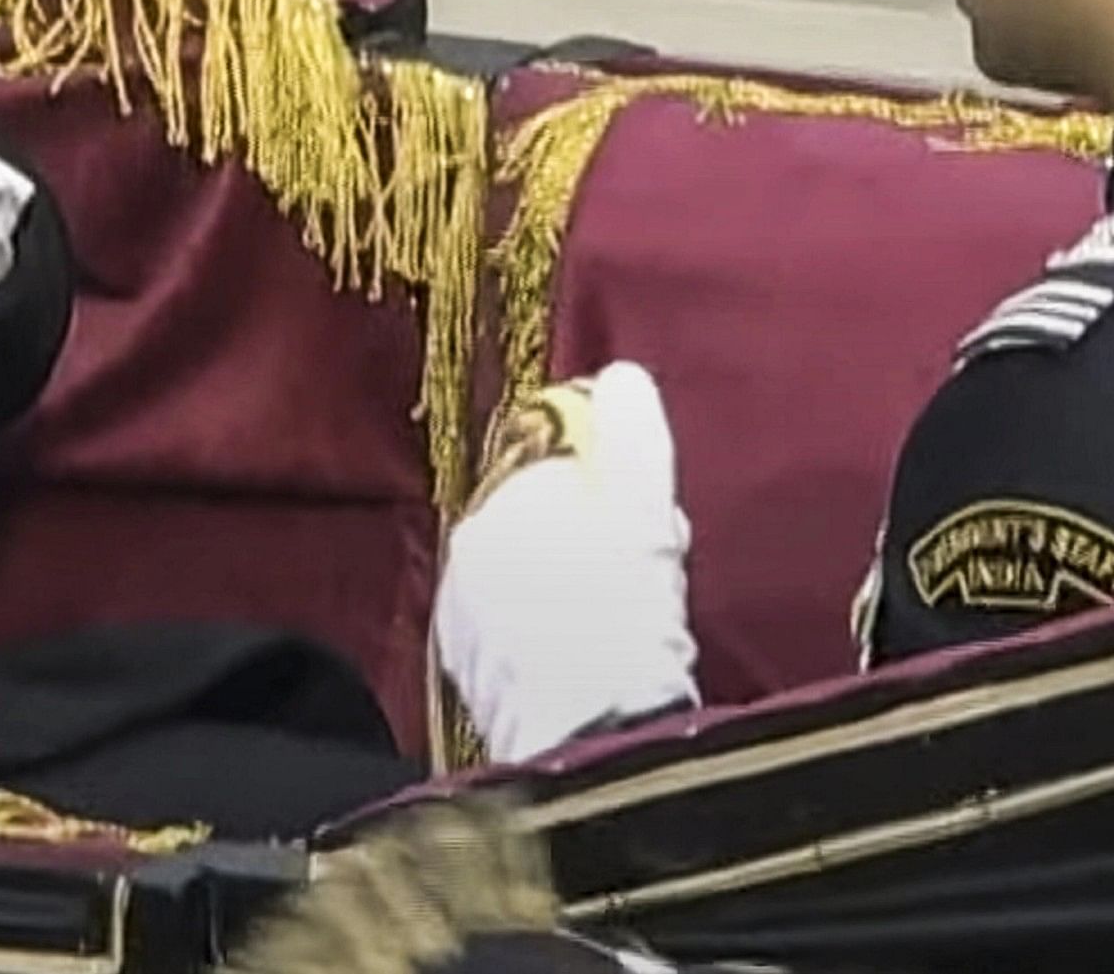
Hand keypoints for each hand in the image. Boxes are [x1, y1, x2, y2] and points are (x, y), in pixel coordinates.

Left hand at [433, 363, 694, 765]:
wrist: (594, 734)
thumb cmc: (625, 614)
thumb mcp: (643, 512)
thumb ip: (632, 437)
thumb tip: (621, 378)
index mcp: (498, 505)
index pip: (556, 469)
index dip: (613, 488)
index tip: (653, 520)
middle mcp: (464, 554)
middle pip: (541, 525)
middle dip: (595, 537)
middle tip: (651, 571)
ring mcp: (460, 619)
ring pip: (529, 582)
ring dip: (573, 587)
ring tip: (631, 622)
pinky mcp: (467, 677)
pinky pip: (517, 636)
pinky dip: (551, 637)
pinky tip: (595, 660)